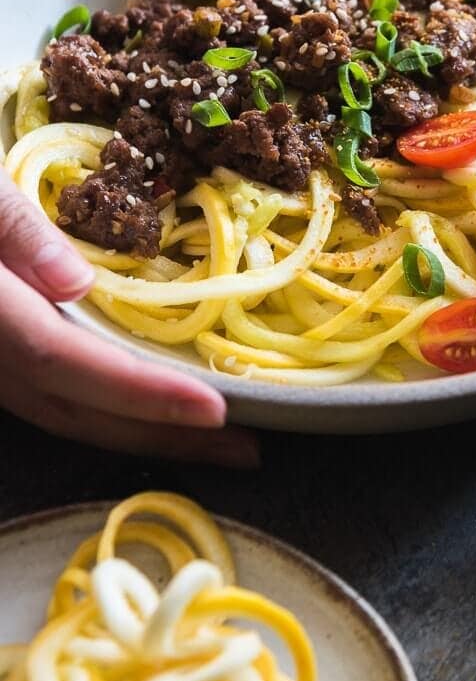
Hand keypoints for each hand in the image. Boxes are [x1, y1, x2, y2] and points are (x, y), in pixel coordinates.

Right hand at [0, 168, 258, 465]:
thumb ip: (14, 230)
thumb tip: (77, 284)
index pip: (66, 362)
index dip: (139, 392)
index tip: (214, 410)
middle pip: (76, 412)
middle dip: (162, 438)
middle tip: (247, 450)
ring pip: (65, 417)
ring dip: (142, 435)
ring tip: (219, 442)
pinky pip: (53, 401)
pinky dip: (109, 417)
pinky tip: (154, 416)